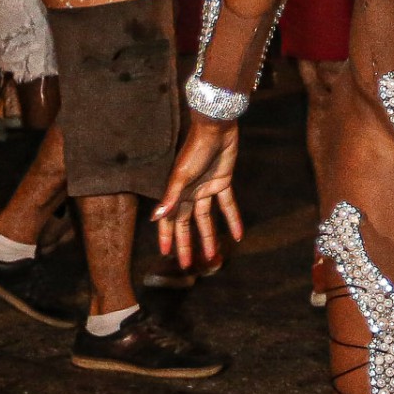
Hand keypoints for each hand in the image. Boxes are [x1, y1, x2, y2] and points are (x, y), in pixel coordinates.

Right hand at [152, 115, 242, 266]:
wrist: (216, 128)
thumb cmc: (195, 149)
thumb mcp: (182, 175)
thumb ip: (170, 197)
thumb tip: (155, 218)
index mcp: (177, 191)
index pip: (170, 220)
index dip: (167, 237)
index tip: (166, 255)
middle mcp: (190, 192)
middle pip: (188, 224)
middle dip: (187, 244)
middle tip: (188, 266)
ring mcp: (207, 188)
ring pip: (207, 219)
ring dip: (209, 237)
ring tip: (212, 257)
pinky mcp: (223, 182)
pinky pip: (228, 205)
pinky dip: (233, 219)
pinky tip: (238, 235)